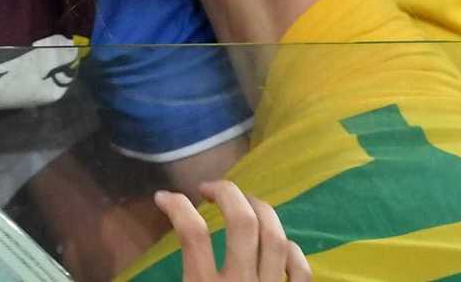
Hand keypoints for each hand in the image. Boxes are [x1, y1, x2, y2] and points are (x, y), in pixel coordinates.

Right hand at [156, 181, 310, 281]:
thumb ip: (180, 273)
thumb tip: (160, 246)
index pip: (192, 235)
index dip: (177, 207)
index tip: (164, 196)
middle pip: (242, 223)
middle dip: (227, 194)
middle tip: (210, 188)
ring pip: (276, 237)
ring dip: (260, 211)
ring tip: (245, 203)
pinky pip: (300, 268)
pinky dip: (292, 249)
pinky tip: (279, 242)